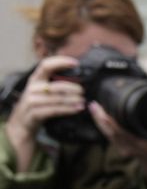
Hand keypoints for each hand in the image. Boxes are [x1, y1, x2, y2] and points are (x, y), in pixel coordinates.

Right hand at [3, 55, 82, 171]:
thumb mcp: (43, 93)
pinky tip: (77, 109)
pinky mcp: (34, 114)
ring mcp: (31, 101)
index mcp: (35, 80)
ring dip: (72, 100)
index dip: (60, 62)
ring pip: (56, 98)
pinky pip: (53, 110)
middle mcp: (32, 88)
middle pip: (55, 85)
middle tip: (83, 91)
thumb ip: (55, 86)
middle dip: (72, 87)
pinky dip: (67, 109)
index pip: (45, 65)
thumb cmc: (36, 107)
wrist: (20, 126)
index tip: (75, 62)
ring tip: (83, 101)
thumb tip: (77, 81)